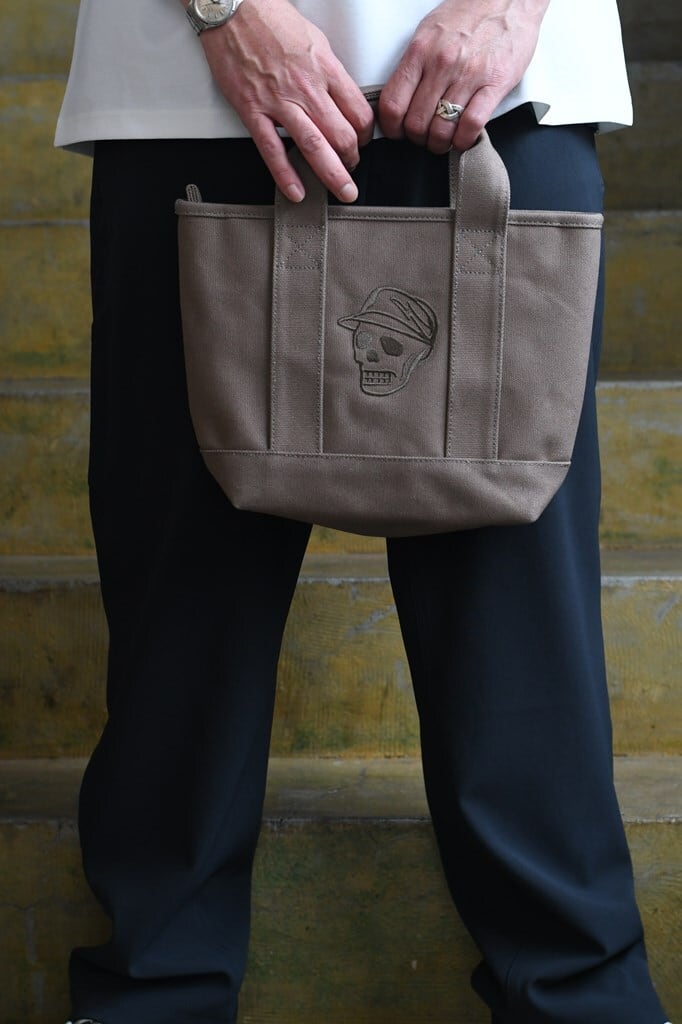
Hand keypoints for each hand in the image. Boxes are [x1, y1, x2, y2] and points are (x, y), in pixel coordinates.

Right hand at [195, 0, 373, 200]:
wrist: (233, 7)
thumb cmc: (271, 20)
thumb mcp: (315, 40)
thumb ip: (330, 73)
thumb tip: (343, 98)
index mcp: (325, 69)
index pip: (360, 112)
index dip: (367, 135)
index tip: (364, 142)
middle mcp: (306, 88)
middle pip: (343, 135)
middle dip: (354, 160)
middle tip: (353, 169)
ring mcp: (279, 101)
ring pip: (315, 147)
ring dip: (333, 175)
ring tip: (343, 191)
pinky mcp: (252, 110)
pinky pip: (272, 150)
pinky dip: (286, 175)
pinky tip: (297, 192)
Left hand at [378, 0, 548, 152]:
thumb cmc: (469, 15)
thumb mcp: (429, 32)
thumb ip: (414, 65)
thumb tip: (399, 97)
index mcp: (421, 50)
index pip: (392, 103)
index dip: (392, 128)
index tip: (398, 132)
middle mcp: (442, 63)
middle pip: (415, 123)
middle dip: (417, 139)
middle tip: (423, 137)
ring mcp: (469, 74)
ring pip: (441, 129)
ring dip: (439, 144)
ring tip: (442, 141)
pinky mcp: (494, 84)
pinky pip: (471, 125)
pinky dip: (464, 140)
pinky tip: (462, 138)